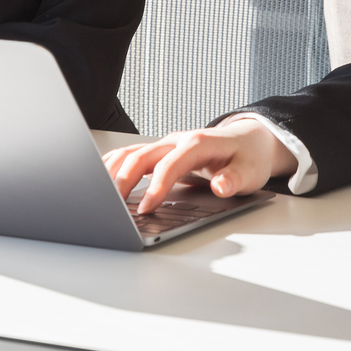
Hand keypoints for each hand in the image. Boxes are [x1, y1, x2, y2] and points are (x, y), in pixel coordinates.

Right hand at [101, 117, 296, 214]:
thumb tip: (221, 185)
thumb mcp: (251, 172)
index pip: (169, 165)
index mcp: (198, 143)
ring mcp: (167, 144)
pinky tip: (103, 177)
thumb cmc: (249, 157)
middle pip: (142, 156)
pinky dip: (114, 164)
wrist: (250, 141)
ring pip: (132, 152)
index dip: (156, 187)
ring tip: (99, 193)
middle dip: (124, 180)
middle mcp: (177, 141)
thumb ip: (235, 179)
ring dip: (113, 171)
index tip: (146, 209)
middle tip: (113, 206)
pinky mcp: (161, 151)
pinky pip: (131, 154)